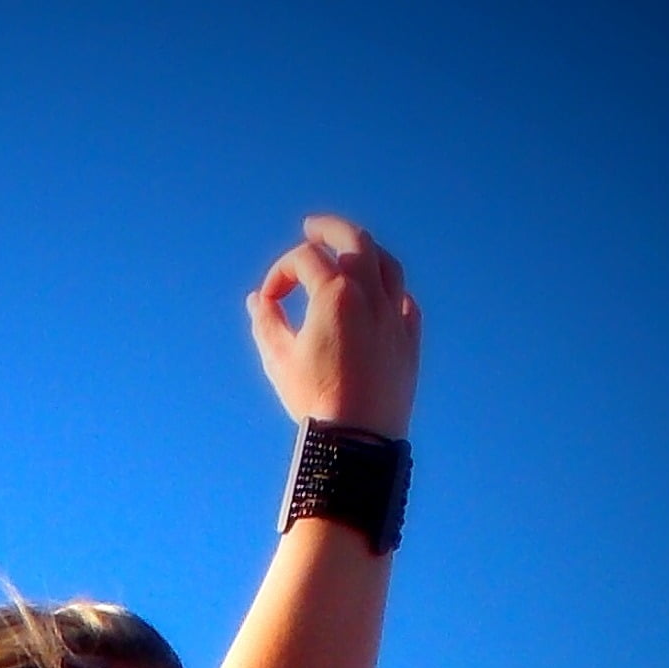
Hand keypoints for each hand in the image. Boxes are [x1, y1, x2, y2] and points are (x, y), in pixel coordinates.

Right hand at [248, 216, 419, 437]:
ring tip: (351, 250)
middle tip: (312, 228)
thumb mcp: (279, 361)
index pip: (304, 260)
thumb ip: (266, 323)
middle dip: (329, 229)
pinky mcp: (410, 339)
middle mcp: (370, 294)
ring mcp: (395, 314)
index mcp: (335, 293)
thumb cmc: (315, 401)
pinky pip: (405, 300)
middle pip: (354, 239)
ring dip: (365, 251)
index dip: (280, 273)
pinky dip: (390, 289)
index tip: (268, 300)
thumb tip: (258, 300)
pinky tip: (380, 293)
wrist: (358, 440)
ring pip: (385, 263)